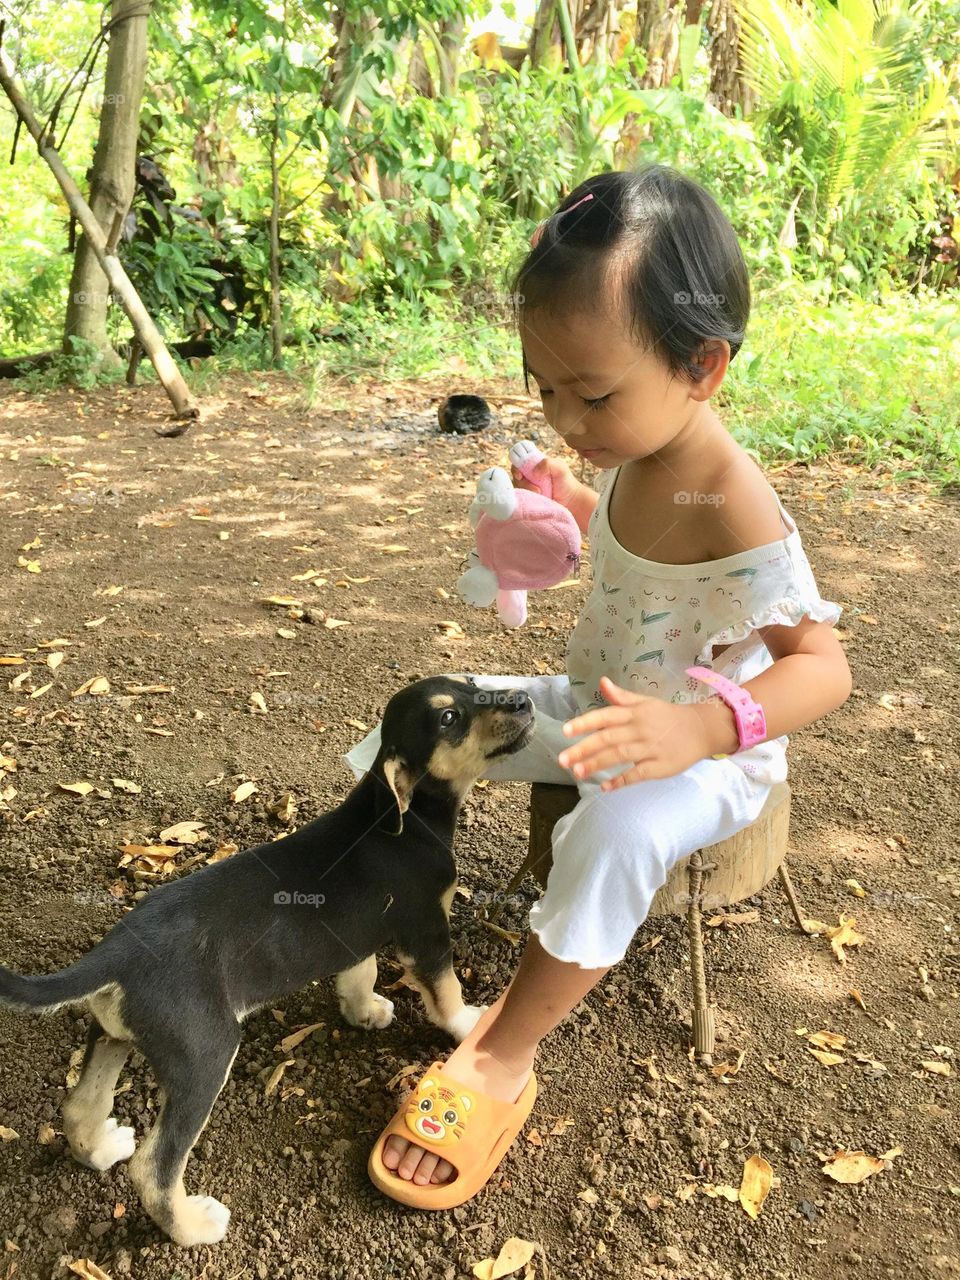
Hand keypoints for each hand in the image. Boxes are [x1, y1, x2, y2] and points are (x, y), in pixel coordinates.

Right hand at [511, 453, 582, 509]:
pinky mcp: (528, 499)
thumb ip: (547, 463)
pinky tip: (535, 500)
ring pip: (517, 487)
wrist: (571, 501)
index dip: (516, 466)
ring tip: (540, 494)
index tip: (520, 474)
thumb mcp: (560, 467)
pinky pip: (520, 498)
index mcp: (534, 464)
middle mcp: (529, 475)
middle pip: (515, 475)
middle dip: (523, 482)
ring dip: (527, 491)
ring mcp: (528, 487)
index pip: (518, 461)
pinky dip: (525, 499)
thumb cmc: (566, 483)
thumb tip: (533, 471)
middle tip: (537, 489)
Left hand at [557, 676, 718, 789]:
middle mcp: (640, 729)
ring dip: (597, 764)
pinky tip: (605, 788)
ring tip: (577, 773)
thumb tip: (602, 682)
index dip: (585, 723)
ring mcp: (651, 748)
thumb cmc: (667, 716)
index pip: (606, 716)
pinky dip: (621, 781)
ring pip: (620, 756)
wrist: (702, 729)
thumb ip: (621, 697)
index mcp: (635, 712)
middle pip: (608, 738)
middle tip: (562, 760)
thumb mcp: (645, 702)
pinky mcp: (660, 766)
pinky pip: (638, 774)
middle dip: (584, 749)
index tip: (565, 731)